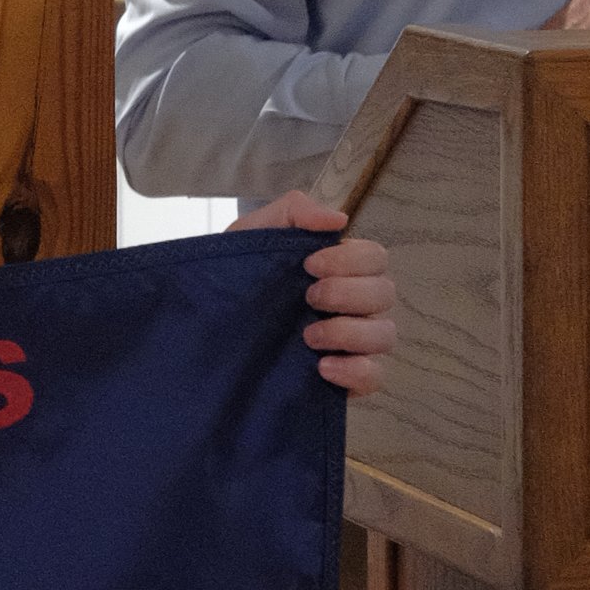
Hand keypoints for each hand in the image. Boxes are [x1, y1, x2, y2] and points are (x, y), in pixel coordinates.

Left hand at [230, 192, 395, 393]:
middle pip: (385, 293)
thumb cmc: (235, 274)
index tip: (310, 265)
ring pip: (385, 335)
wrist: (204, 323)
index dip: (350, 260)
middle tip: (308, 298)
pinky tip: (322, 367)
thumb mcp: (255, 232)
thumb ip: (293, 212)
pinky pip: (376, 376)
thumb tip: (339, 219)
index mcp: (341, 268)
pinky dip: (356, 371)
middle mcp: (356, 304)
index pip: (375, 258)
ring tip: (308, 337)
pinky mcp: (347, 377)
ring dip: (349, 332)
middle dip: (347, 293)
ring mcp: (354, 342)